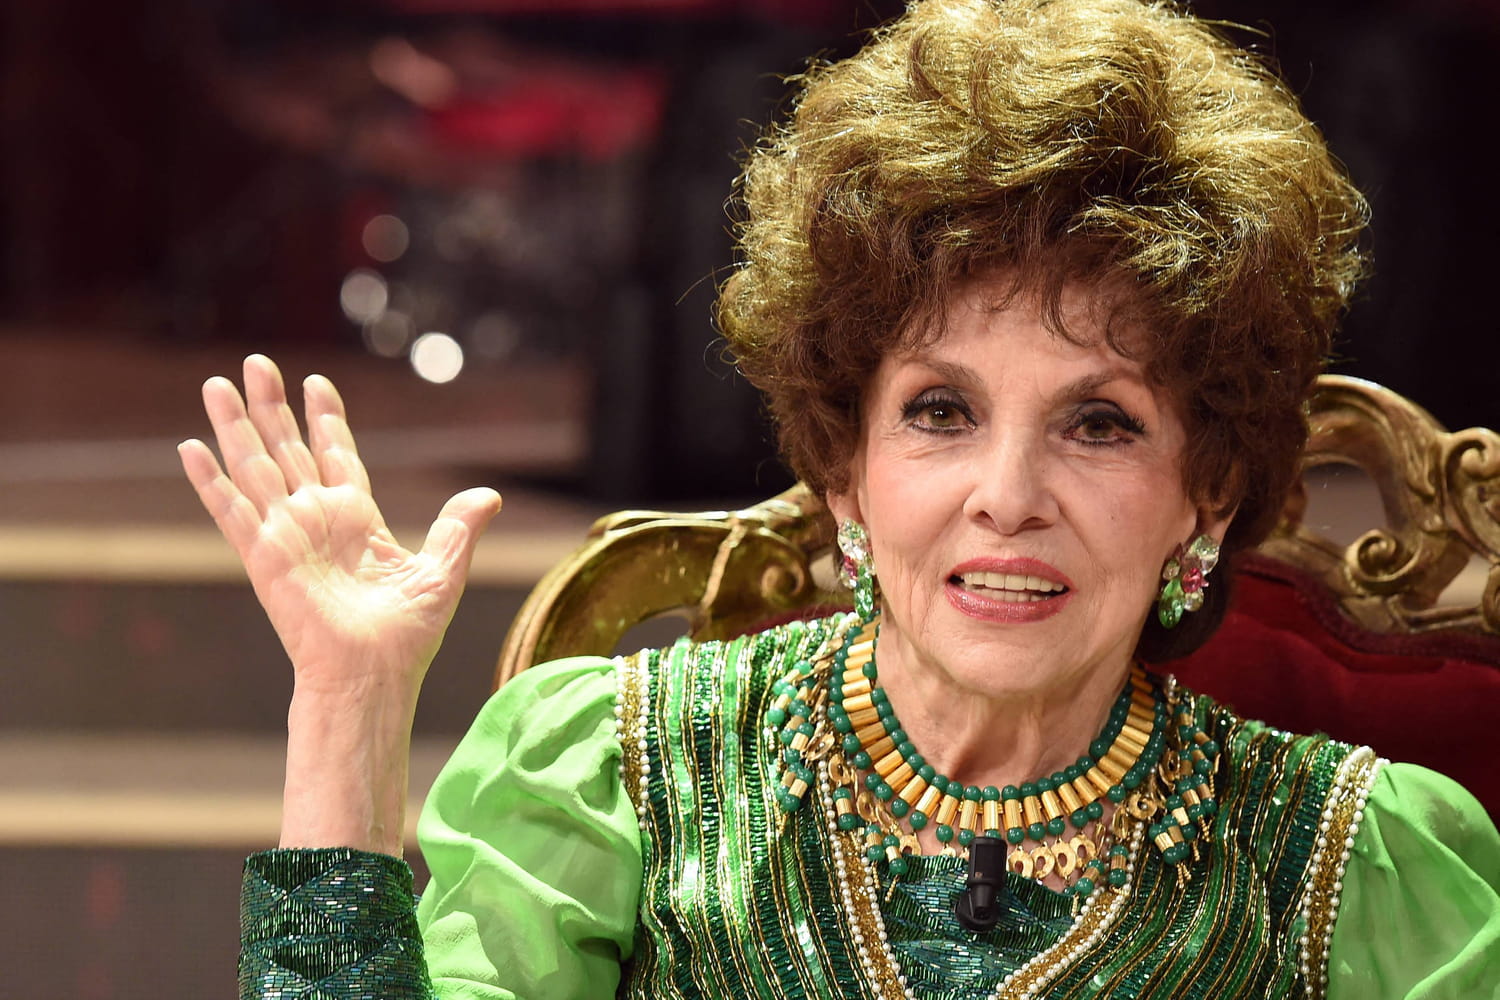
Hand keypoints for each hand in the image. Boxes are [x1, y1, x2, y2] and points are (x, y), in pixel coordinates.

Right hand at [178, 355, 501, 702]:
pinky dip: (210, 481)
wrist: (374, 675)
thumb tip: (490, 495)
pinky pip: (231, 511)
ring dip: (236, 426)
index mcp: (356, 518)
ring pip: (255, 467)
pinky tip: (189, 449)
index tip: (316, 383)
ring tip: (218, 383)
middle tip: (258, 362)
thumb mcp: (443, 572)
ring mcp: (286, 534)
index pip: (335, 456)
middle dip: (273, 406)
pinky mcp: (264, 556)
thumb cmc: (405, 636)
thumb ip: (459, 528)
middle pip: (288, 448)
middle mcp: (316, 519)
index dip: (326, 420)